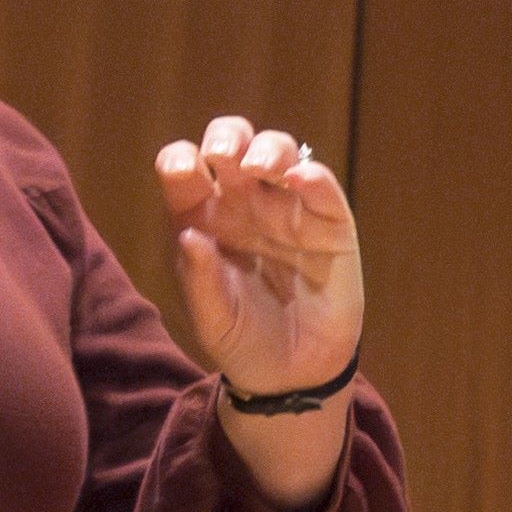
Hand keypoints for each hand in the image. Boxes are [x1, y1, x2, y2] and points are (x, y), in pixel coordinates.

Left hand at [155, 113, 364, 394]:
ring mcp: (288, 210)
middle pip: (232, 144)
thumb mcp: (211, 318)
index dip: (181, 159)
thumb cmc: (243, 341)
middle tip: (225, 156)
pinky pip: (322, 187)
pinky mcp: (330, 224)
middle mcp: (243, 204)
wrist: (294, 374)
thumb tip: (190, 234)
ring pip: (279, 153)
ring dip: (269, 148)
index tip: (185, 173)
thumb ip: (199, 278)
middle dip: (227, 136)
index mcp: (203, 217)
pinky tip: (300, 180)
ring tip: (262, 167)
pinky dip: (312, 174)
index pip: (184, 169)